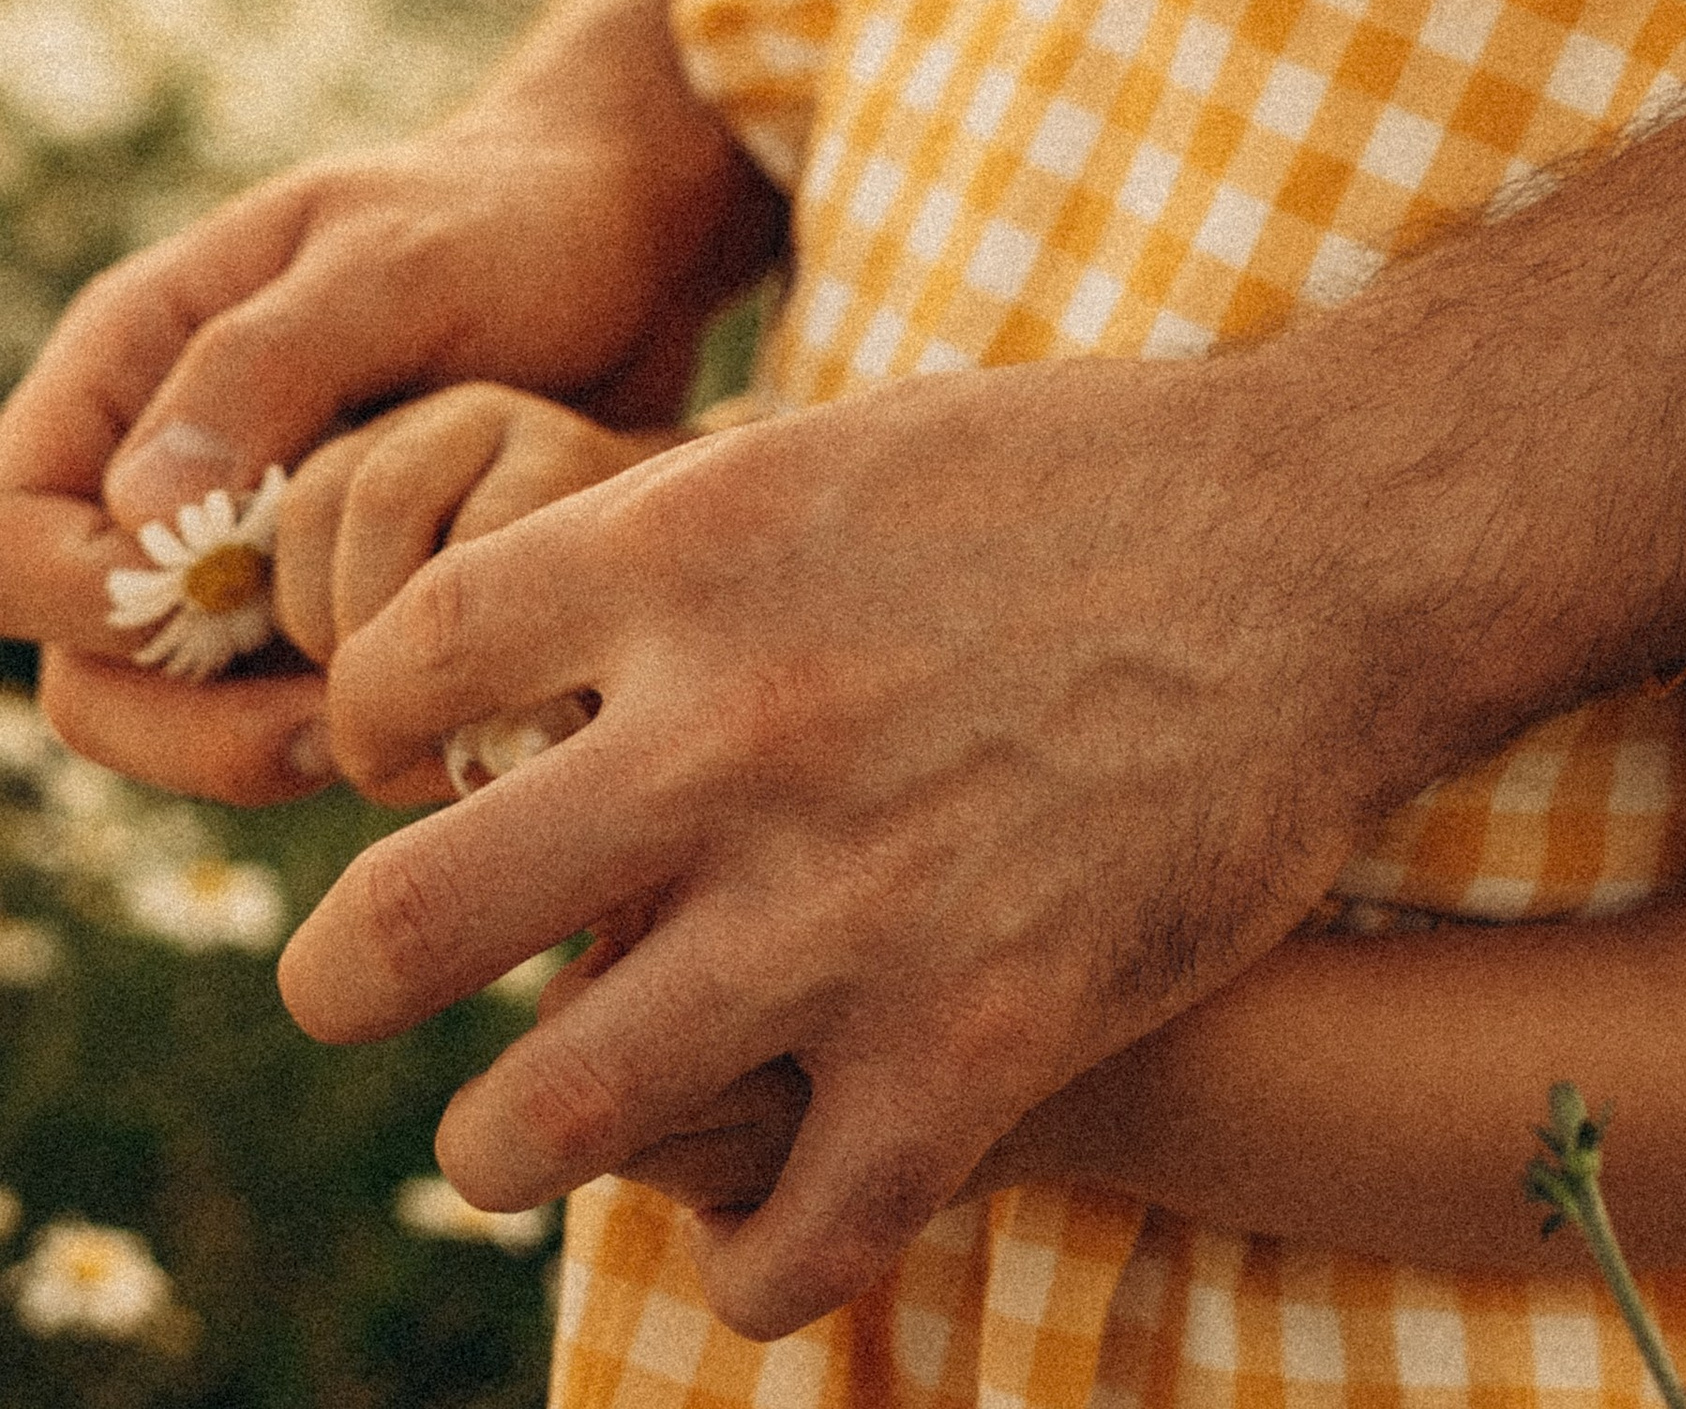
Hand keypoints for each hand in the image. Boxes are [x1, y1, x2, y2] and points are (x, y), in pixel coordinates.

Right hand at [0, 0, 778, 804]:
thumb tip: (137, 508)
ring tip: (378, 727)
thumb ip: (264, 367)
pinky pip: (270, 710)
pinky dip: (326, 731)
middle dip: (176, 717)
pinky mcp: (315, 598)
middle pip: (75, 653)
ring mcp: (232, 543)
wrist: (629, 244)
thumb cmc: (511, 220)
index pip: (9, 525)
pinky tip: (423, 714)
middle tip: (324, 724)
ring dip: (252, 745)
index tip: (218, 600)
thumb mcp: (396, 263)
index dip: (78, 591)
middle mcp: (155, 461)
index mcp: (132, 359)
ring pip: (164, 710)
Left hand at [276, 355, 1425, 1338]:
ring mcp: (848, 909)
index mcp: (689, 551)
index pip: (395, 671)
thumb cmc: (1080, 477)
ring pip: (544, 1123)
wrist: (1329, 548)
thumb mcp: (839, 445)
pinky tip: (761, 1204)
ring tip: (519, 1130)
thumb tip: (505, 647)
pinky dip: (742, 1252)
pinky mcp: (976, 1049)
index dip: (365, 728)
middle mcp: (735, 733)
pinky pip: (774, 1245)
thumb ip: (665, 546)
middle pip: (404, 924)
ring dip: (503, 1143)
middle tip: (358, 981)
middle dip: (345, 974)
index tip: (398, 763)